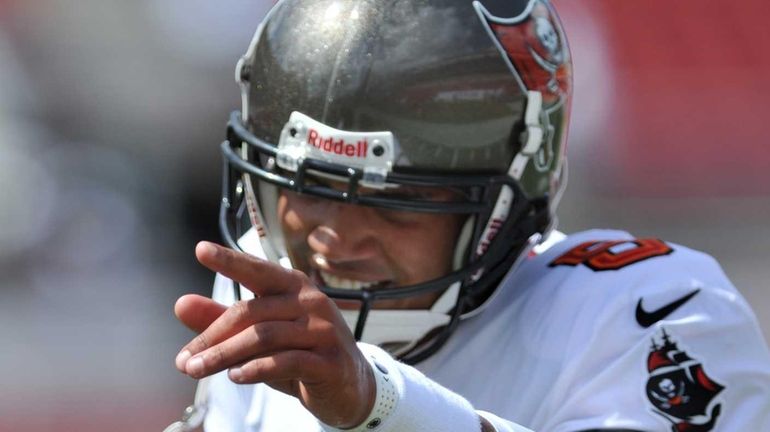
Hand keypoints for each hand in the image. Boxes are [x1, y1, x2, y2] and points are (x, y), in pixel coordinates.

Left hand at [174, 241, 375, 427]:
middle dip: (212, 336)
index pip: (258, 270)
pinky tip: (235, 377)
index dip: (230, 260)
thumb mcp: (259, 336)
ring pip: (265, 336)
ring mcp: (323, 331)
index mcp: (294, 287)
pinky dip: (256, 369)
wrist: (350, 387)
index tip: (201, 250)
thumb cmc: (300, 353)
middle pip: (252, 311)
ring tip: (197, 370)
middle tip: (183, 360)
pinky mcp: (330, 362)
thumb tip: (181, 303)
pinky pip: (287, 361)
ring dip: (225, 355)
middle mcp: (311, 302)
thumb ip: (221, 319)